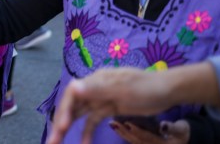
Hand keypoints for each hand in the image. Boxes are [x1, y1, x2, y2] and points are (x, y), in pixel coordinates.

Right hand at [47, 68, 172, 143]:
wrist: (168, 90)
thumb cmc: (146, 87)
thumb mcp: (122, 89)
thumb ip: (97, 89)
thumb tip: (72, 87)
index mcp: (94, 81)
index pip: (71, 95)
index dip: (64, 110)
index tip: (61, 127)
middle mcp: (93, 89)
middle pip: (72, 106)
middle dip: (60, 123)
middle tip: (52, 141)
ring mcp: (100, 99)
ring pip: (79, 115)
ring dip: (68, 129)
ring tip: (58, 143)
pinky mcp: (108, 108)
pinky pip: (92, 122)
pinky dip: (87, 133)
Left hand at [111, 120, 188, 143]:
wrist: (183, 139)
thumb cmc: (182, 132)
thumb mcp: (181, 130)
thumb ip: (172, 128)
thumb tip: (163, 125)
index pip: (147, 138)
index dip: (137, 131)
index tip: (128, 124)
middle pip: (137, 141)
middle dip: (125, 132)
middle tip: (114, 123)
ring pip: (133, 141)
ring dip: (122, 133)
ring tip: (112, 125)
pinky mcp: (144, 143)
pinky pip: (133, 140)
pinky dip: (124, 134)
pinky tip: (115, 127)